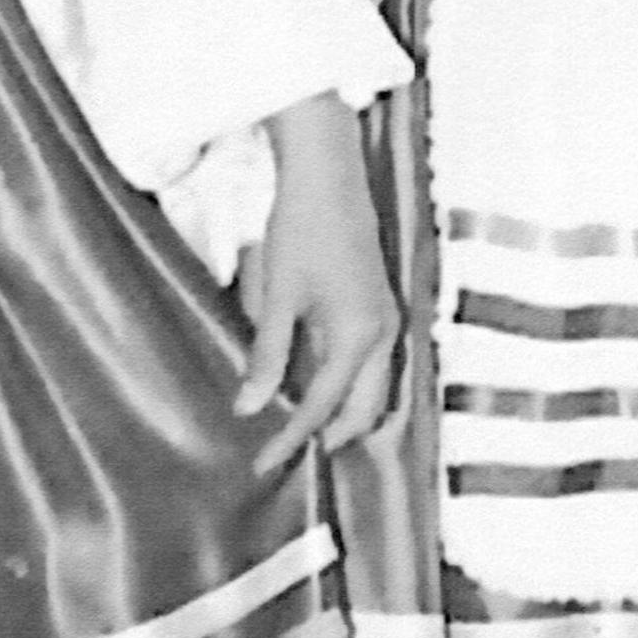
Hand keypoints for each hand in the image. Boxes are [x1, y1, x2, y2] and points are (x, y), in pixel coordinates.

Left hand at [234, 92, 398, 474]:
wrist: (329, 173)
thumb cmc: (301, 228)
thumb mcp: (278, 296)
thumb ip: (268, 356)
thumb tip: (248, 408)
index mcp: (358, 334)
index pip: (323, 407)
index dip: (291, 439)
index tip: (262, 464)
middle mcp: (384, 332)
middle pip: (364, 409)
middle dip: (329, 438)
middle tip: (284, 457)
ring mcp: (388, 318)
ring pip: (376, 390)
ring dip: (345, 417)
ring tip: (304, 433)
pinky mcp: (382, 306)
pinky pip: (377, 366)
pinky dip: (353, 390)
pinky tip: (325, 390)